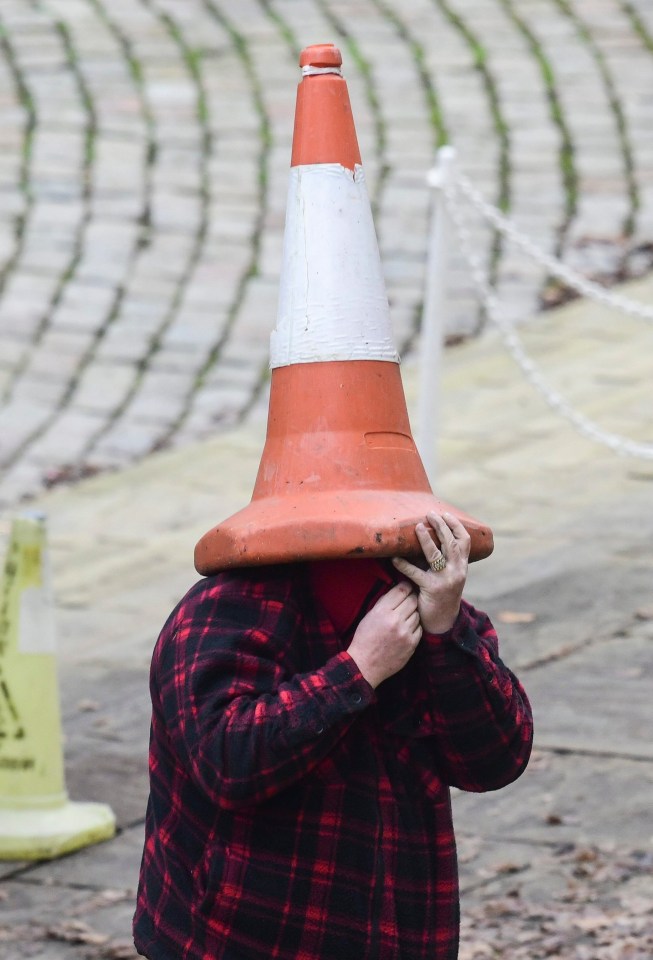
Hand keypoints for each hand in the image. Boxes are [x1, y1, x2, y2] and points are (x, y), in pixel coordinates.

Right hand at [347, 582, 421, 687]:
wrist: (365, 665)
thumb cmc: (365, 639)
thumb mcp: (369, 616)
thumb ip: (384, 603)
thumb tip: (397, 591)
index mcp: (383, 611)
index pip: (401, 590)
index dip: (406, 586)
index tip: (407, 586)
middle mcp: (395, 620)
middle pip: (413, 600)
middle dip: (411, 598)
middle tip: (409, 600)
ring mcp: (405, 633)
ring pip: (417, 614)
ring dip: (412, 613)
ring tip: (404, 618)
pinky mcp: (412, 644)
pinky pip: (419, 628)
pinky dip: (414, 627)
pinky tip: (406, 629)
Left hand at [392, 512, 469, 634]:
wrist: (443, 622)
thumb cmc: (442, 595)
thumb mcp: (449, 576)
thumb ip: (445, 560)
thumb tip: (430, 536)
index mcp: (462, 566)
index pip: (465, 541)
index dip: (456, 525)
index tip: (446, 514)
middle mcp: (457, 571)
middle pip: (451, 543)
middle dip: (441, 526)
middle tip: (430, 514)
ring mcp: (445, 581)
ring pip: (436, 555)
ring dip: (426, 540)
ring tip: (418, 527)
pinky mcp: (431, 589)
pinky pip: (415, 573)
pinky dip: (404, 564)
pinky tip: (394, 558)